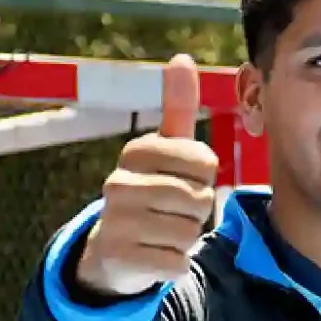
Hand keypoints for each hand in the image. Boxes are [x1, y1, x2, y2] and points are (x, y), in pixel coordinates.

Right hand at [77, 54, 217, 295]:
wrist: (114, 249)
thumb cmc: (151, 192)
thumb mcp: (164, 150)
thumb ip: (177, 107)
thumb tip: (183, 57)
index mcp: (135, 153)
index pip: (203, 161)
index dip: (206, 175)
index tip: (187, 178)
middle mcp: (117, 184)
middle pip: (199, 198)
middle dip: (198, 210)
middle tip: (176, 210)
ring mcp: (115, 222)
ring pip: (190, 232)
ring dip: (187, 237)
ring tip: (164, 231)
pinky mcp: (120, 259)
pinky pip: (177, 262)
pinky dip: (176, 263)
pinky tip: (156, 255)